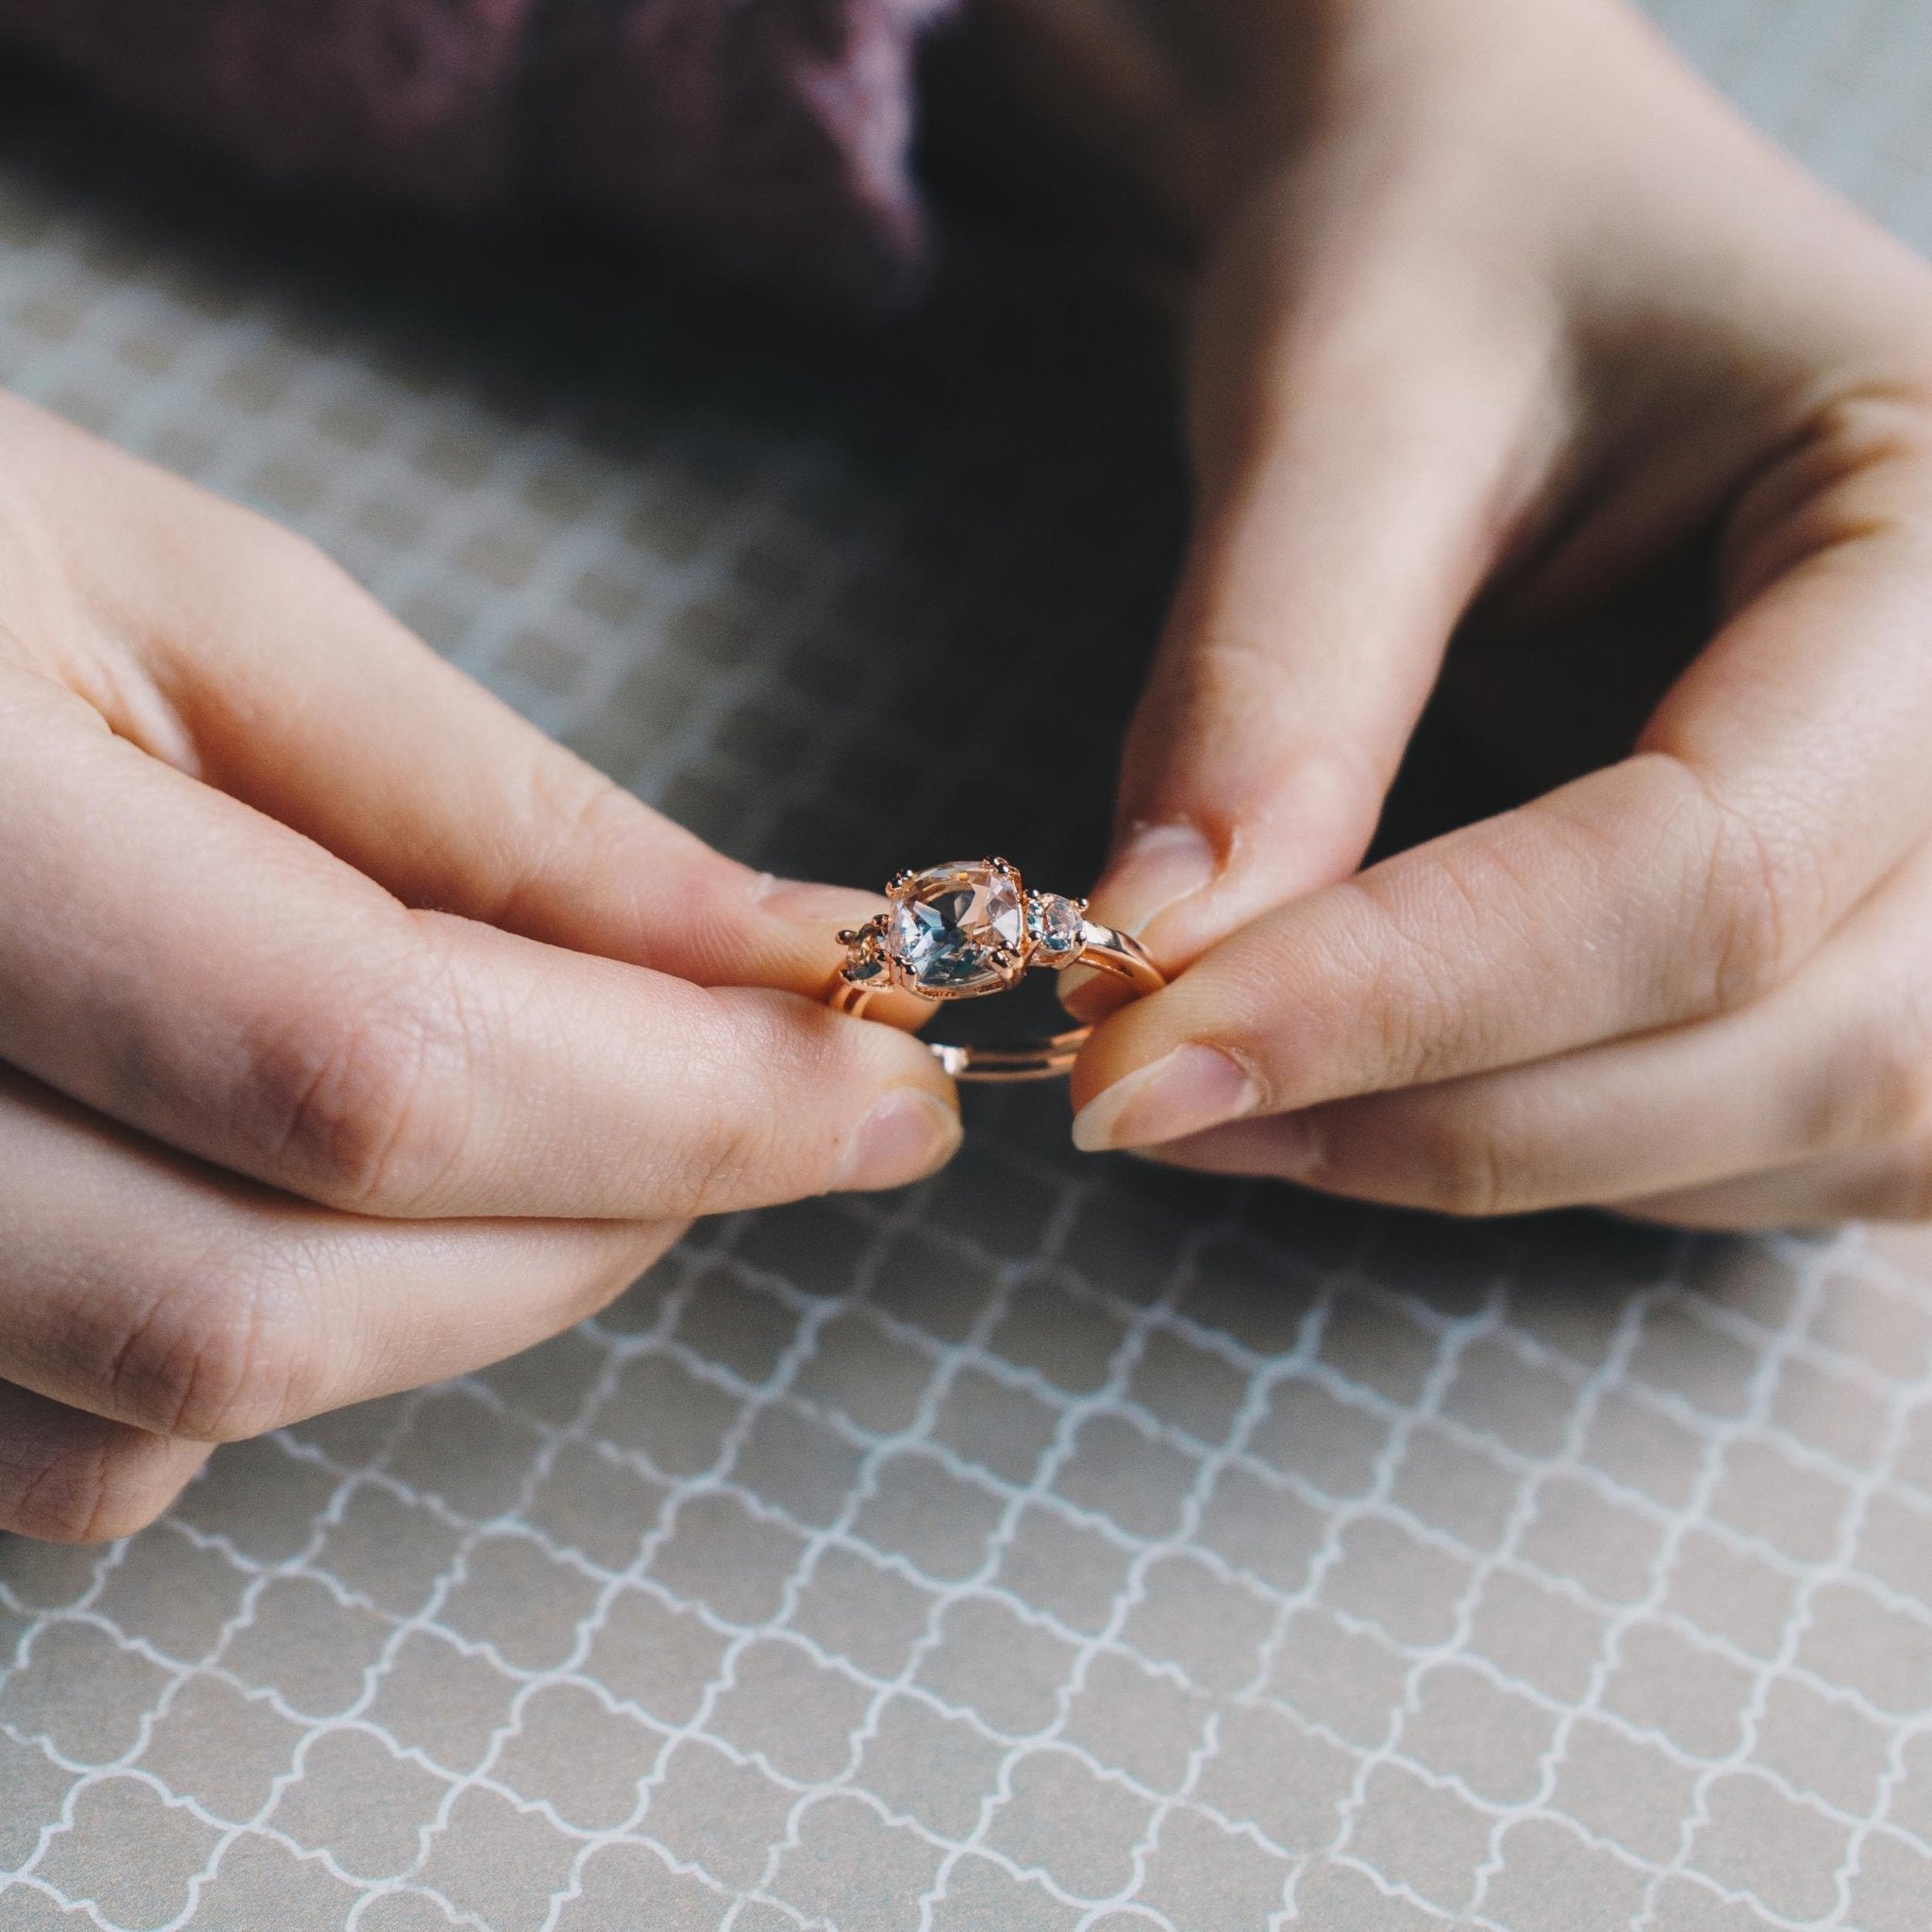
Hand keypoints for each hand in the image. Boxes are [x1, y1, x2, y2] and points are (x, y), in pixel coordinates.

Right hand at [0, 395, 957, 1540]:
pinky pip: (84, 1447)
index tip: (888, 1083)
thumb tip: (778, 965)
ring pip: (187, 1412)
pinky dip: (286, 1345)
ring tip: (559, 1112)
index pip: (369, 1071)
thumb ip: (497, 818)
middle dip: (606, 1216)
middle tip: (776, 1102)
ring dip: (464, 1289)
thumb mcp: (211, 610)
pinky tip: (335, 1180)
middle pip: (277, 1302)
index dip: (677, 1106)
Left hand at [1066, 0, 1931, 1226]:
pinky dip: (1568, 1143)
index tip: (1139, 1057)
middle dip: (1447, 1116)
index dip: (1409, 1000)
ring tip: (1233, 1092)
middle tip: (1147, 1099)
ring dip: (1498, 1152)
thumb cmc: (1449, 233)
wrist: (1503, 213)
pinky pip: (1774, 1127)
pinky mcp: (1897, 920)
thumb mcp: (1349, 399)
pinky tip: (1381, 1088)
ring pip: (1806, 1122)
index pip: (1711, 864)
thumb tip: (1162, 962)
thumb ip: (1274, 687)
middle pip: (1805, 1042)